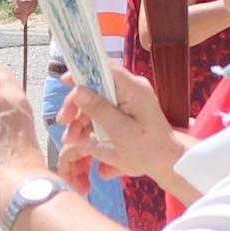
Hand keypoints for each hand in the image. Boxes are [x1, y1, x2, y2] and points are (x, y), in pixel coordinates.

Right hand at [65, 75, 184, 188]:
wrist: (165, 161)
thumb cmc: (148, 149)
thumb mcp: (121, 132)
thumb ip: (99, 110)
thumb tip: (78, 90)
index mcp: (134, 89)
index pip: (106, 69)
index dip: (83, 70)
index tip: (64, 80)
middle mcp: (130, 88)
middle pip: (95, 85)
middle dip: (77, 103)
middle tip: (64, 120)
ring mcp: (127, 97)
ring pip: (94, 99)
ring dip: (80, 117)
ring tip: (71, 138)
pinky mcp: (123, 108)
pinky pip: (100, 109)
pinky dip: (88, 122)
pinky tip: (80, 137)